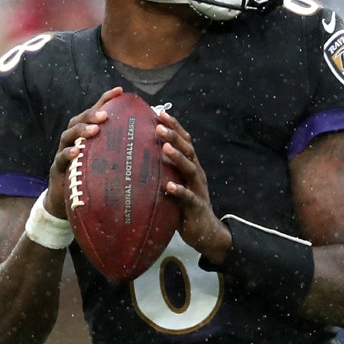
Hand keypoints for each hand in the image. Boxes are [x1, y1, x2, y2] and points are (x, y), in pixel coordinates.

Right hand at [46, 87, 122, 218]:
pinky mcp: (57, 168)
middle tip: (105, 116)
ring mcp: (63, 152)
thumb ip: (121, 150)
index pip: (95, 112)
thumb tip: (151, 142)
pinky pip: (60, 158)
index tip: (120, 91)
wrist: (67, 199)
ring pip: (68, 135)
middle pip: (79, 120)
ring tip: (94, 131)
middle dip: (91, 115)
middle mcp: (73, 139)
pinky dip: (68, 153)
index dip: (105, 99)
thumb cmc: (92, 178)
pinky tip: (76, 152)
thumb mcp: (107, 161)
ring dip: (81, 131)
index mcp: (86, 134)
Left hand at [156, 109, 230, 262]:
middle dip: (173, 136)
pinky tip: (169, 186)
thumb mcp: (174, 182)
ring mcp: (197, 189)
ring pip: (189, 169)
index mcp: (190, 166)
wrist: (205, 231)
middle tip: (158, 124)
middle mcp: (196, 173)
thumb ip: (163, 169)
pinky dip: (179, 190)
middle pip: (187, 150)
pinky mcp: (196, 207)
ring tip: (164, 147)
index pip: (183, 141)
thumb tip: (139, 154)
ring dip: (177, 157)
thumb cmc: (184, 205)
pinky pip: (187, 198)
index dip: (173, 126)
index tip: (158, 111)